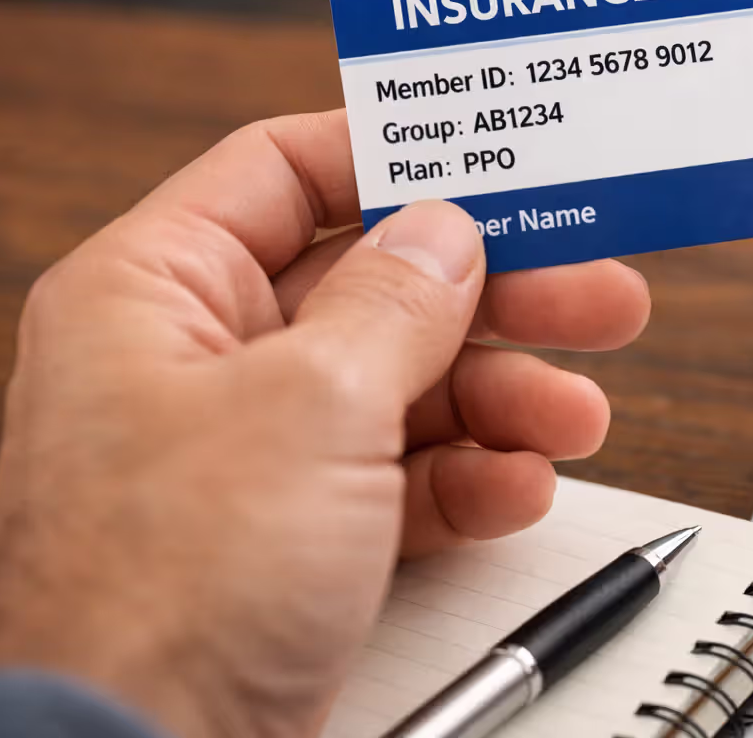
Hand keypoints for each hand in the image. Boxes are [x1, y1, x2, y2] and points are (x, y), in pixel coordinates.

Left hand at [0, 111, 649, 737]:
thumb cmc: (160, 592)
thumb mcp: (310, 404)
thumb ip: (396, 302)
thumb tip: (447, 233)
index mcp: (157, 294)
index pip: (283, 173)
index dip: (395, 160)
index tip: (495, 162)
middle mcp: (201, 362)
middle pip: (374, 286)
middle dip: (495, 295)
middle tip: (595, 290)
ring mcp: (254, 452)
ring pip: (406, 385)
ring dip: (504, 396)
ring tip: (576, 413)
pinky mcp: (297, 533)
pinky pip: (404, 477)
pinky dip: (472, 479)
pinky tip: (519, 487)